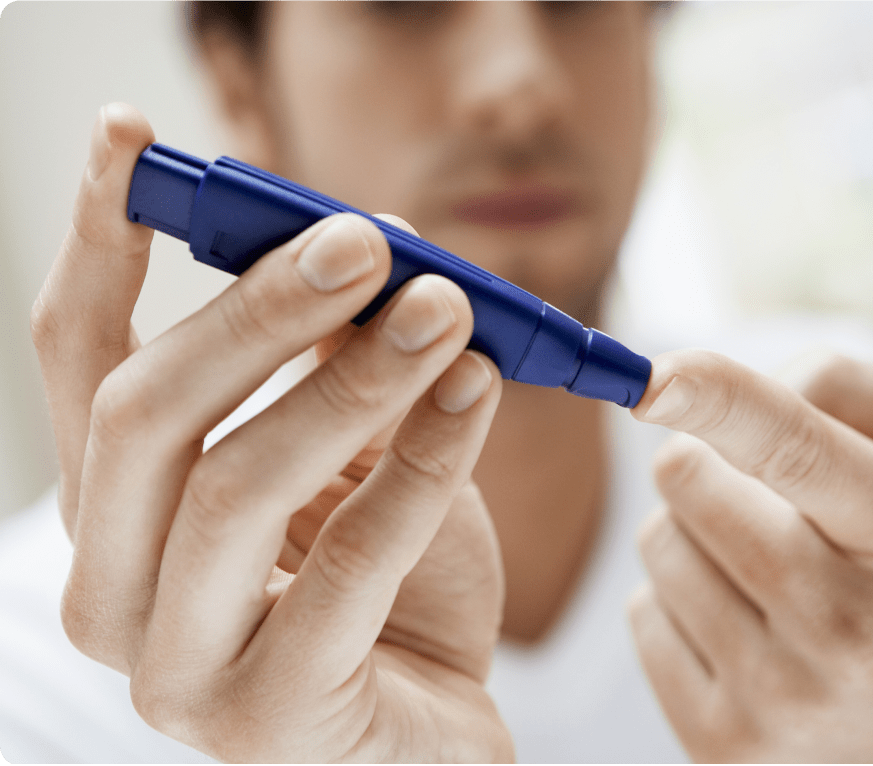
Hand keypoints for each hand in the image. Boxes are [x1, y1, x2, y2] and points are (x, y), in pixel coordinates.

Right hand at [31, 103, 512, 761]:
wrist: (431, 728)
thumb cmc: (392, 591)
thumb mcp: (359, 454)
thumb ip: (338, 362)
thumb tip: (366, 241)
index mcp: (122, 509)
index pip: (79, 360)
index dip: (100, 242)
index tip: (130, 137)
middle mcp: (116, 587)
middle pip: (144, 415)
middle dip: (255, 310)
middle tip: (362, 241)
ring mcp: (173, 666)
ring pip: (232, 486)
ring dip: (350, 379)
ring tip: (446, 308)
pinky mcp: (261, 720)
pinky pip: (345, 568)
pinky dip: (421, 467)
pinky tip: (476, 393)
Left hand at [629, 350, 872, 761]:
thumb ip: (844, 389)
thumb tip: (714, 391)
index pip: (796, 449)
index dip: (718, 398)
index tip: (653, 378)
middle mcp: (851, 626)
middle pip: (690, 481)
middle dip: (702, 460)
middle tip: (756, 493)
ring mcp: (783, 697)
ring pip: (659, 542)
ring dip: (691, 532)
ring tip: (765, 570)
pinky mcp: (723, 742)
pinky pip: (644, 615)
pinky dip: (678, 602)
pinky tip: (746, 629)